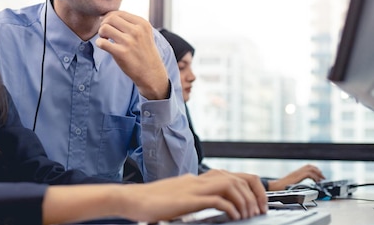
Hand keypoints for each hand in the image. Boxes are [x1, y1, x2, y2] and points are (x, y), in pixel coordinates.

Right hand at [42, 170, 266, 224]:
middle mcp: (198, 179)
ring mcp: (193, 187)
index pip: (233, 175)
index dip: (251, 188)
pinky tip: (233, 217)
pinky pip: (217, 199)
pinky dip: (231, 207)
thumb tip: (213, 204)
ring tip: (248, 215)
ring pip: (231, 184)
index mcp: (197, 178)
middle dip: (254, 194)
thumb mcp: (179, 196)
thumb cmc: (152, 201)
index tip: (258, 203)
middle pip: (237, 176)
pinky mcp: (188, 199)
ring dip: (245, 201)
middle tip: (259, 211)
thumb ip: (196, 197)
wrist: (132, 199)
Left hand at [95, 10, 168, 99]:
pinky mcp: (121, 53)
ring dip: (101, 33)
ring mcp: (129, 42)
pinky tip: (104, 46)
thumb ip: (131, 23)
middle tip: (105, 33)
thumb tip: (109, 15)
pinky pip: (102, 42)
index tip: (109, 26)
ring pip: (104, 28)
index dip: (109, 18)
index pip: (118, 13)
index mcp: (142, 24)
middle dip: (104, 24)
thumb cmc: (144, 53)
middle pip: (110, 18)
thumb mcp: (144, 33)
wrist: (152, 74)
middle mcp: (137, 31)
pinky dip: (99, 43)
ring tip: (105, 39)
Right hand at [268, 164, 325, 190]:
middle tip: (322, 178)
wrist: (275, 187)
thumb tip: (304, 186)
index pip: (307, 166)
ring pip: (310, 168)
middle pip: (309, 166)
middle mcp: (297, 171)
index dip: (315, 170)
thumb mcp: (291, 183)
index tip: (320, 176)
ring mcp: (297, 173)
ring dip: (318, 173)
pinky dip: (314, 177)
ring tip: (321, 180)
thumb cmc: (281, 188)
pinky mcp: (297, 177)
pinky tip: (316, 182)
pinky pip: (308, 174)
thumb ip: (297, 182)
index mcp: (296, 173)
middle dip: (318, 171)